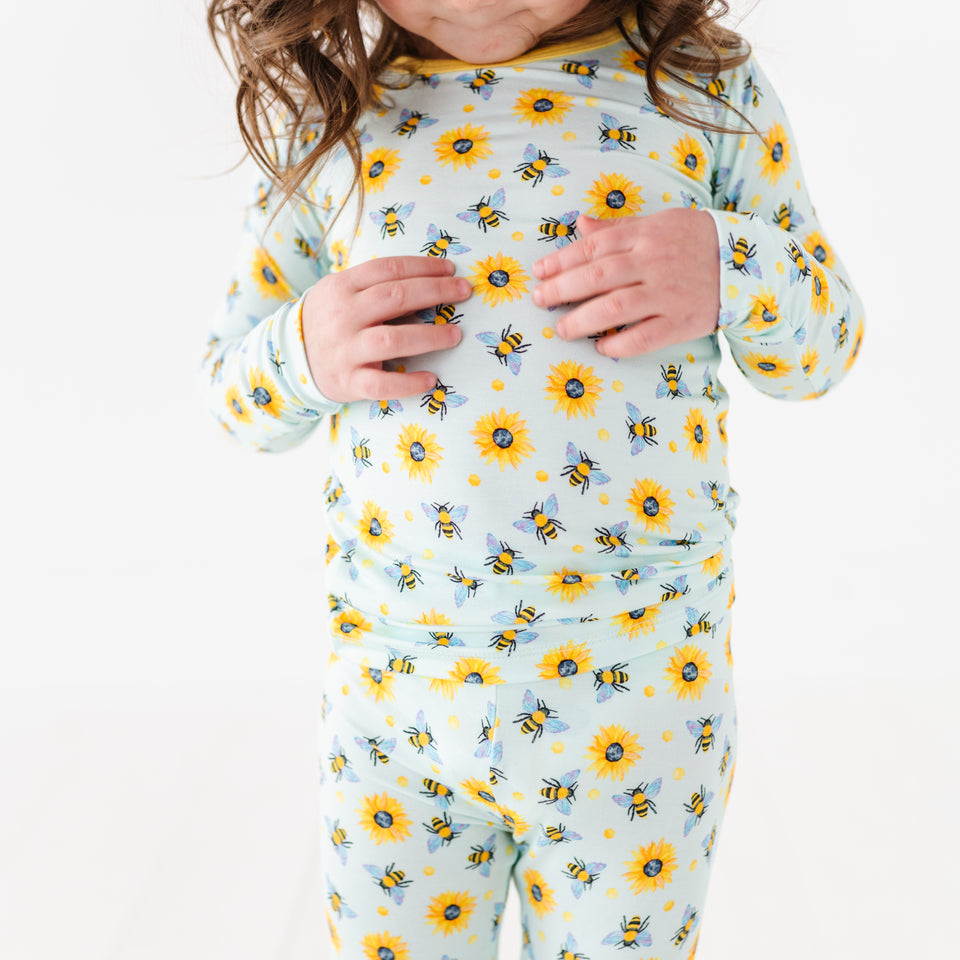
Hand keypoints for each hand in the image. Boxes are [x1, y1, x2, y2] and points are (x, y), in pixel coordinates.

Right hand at [301, 256, 471, 401]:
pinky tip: (431, 379)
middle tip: (464, 292)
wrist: (289, 358)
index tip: (450, 270)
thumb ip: (376, 287)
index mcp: (342, 287)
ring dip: (428, 336)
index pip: (387, 269)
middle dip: (434, 292)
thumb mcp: (342, 294)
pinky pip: (381, 383)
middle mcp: (343, 316)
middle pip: (394, 297)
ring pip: (390, 339)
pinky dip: (408, 382)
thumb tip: (428, 284)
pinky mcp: (348, 381)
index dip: (422, 267)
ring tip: (455, 335)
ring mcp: (344, 350)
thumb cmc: (329, 321)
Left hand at [531, 208, 720, 356]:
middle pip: (597, 277)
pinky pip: (643, 337)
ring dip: (582, 320)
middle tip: (539, 301)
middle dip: (562, 290)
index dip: (561, 261)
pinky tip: (600, 346)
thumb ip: (618, 228)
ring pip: (614, 308)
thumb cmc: (696, 240)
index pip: (593, 247)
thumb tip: (580, 225)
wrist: (749, 263)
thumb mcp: (659, 222)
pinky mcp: (681, 322)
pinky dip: (618, 344)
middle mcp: (653, 263)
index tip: (539, 272)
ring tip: (561, 329)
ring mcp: (667, 294)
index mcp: (645, 235)